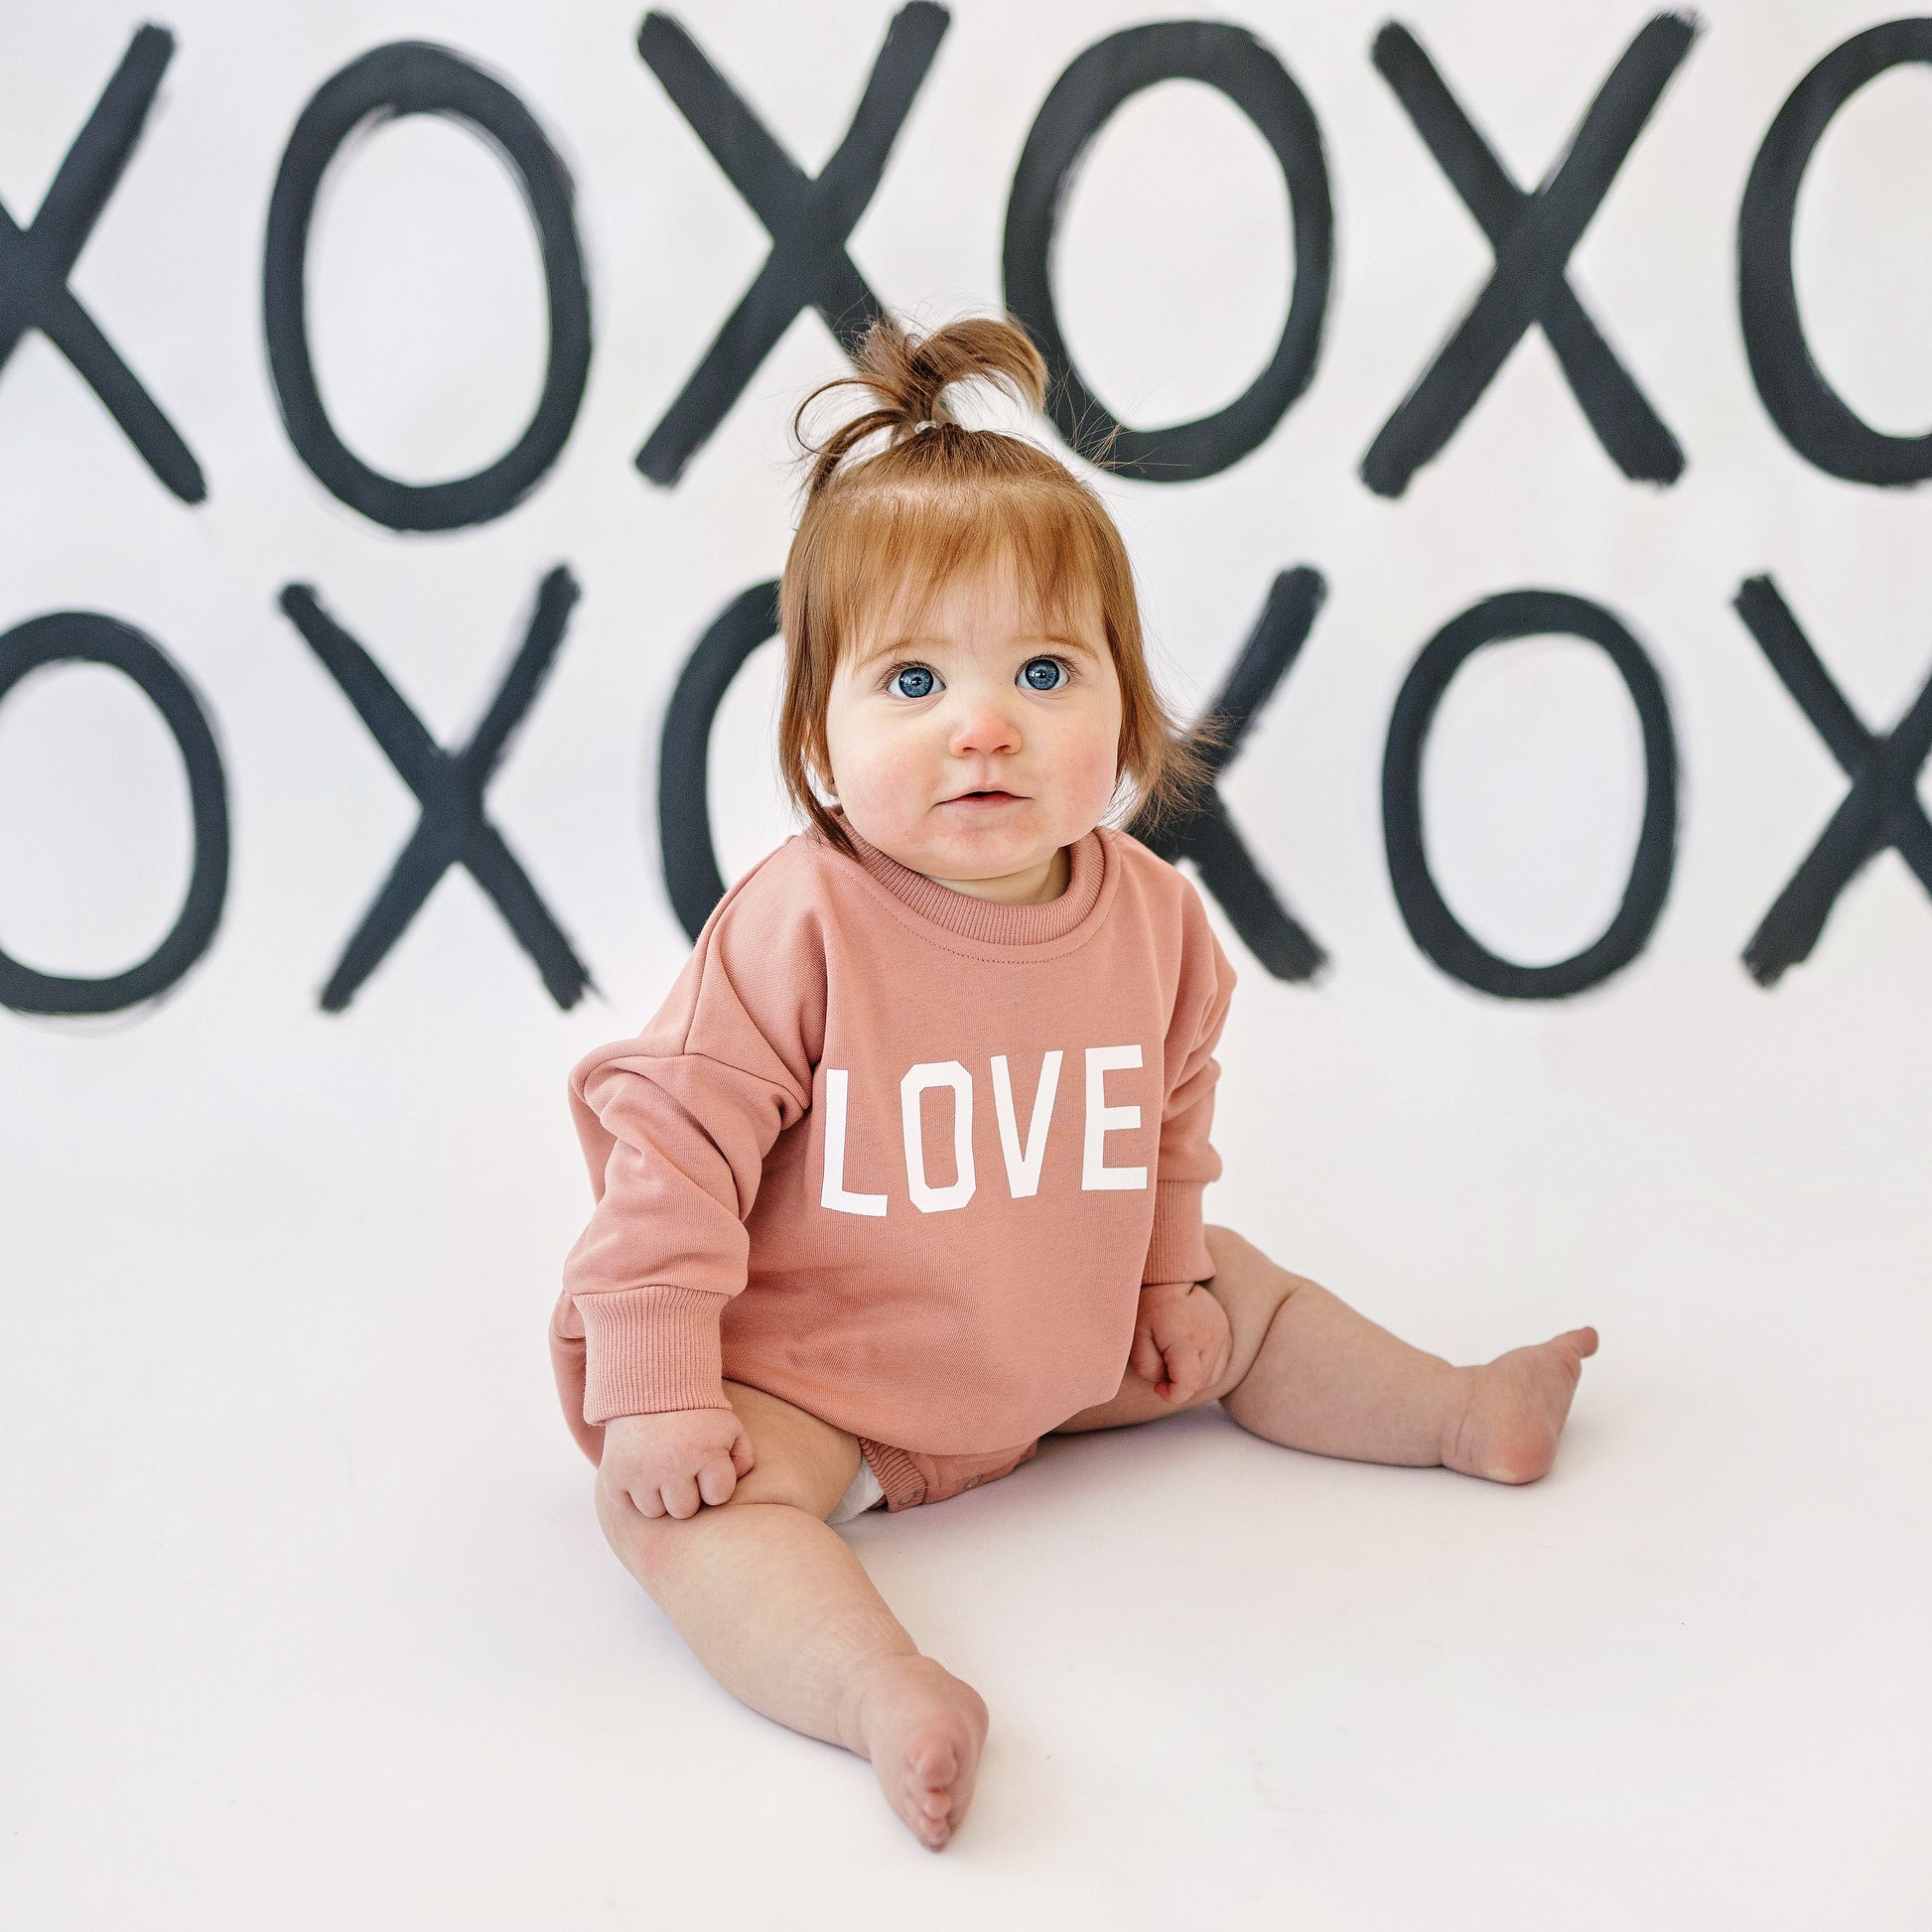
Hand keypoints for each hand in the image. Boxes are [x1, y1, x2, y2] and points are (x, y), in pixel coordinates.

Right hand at [598, 1406, 754, 1519]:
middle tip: (682, 1468)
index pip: (718, 1496)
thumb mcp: (729, 1428)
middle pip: (684, 1510)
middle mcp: (670, 1466)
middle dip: (686, 1493)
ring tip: (661, 1468)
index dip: (715, 1484)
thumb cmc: (697, 1415)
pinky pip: (627, 1506)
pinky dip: (634, 1493)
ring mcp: (639, 1473)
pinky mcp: (613, 1477)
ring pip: (655, 1511)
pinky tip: (642, 1470)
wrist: (649, 1386)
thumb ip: (743, 1460)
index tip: (708, 1467)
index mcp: (704, 1453)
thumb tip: (729, 1491)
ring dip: (659, 1495)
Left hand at [1131, 1280, 1232, 1405]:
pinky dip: (1205, 1367)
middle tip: (1162, 1367)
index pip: (1189, 1384)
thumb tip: (1164, 1385)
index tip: (1159, 1386)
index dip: (1172, 1394)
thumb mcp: (1137, 1340)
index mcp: (1186, 1339)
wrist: (1168, 1279)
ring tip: (1175, 1359)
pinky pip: (1220, 1365)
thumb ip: (1149, 1368)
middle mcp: (1211, 1338)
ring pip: (1212, 1377)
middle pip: (1200, 1383)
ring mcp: (1223, 1335)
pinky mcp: (1227, 1333)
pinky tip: (1189, 1354)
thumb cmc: (1149, 1309)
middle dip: (1180, 1383)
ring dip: (1193, 1377)